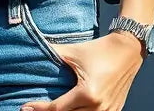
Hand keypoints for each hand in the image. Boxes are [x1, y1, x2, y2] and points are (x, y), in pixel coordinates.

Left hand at [21, 31, 143, 110]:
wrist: (128, 49)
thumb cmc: (100, 49)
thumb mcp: (75, 51)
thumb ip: (54, 53)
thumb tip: (34, 49)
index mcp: (87, 94)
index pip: (56, 109)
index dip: (39, 109)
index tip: (25, 108)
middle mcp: (98, 108)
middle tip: (34, 110)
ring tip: (52, 110)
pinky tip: (71, 110)